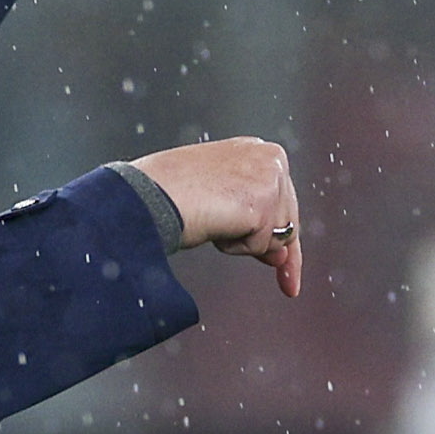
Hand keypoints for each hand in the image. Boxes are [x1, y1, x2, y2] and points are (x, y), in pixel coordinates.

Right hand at [134, 136, 303, 298]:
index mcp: (253, 150)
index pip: (280, 198)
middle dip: (277, 251)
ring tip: (212, 221)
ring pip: (277, 235)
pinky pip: (262, 245)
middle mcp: (268, 157)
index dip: (278, 233)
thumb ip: (251, 220)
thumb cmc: (164, 192)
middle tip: (283, 283)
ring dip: (246, 242)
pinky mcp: (265, 200)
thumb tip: (279, 256)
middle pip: (287, 220)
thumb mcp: (218, 202)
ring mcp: (269, 177)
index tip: (283, 264)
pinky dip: (238, 246)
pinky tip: (215, 225)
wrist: (148, 194)